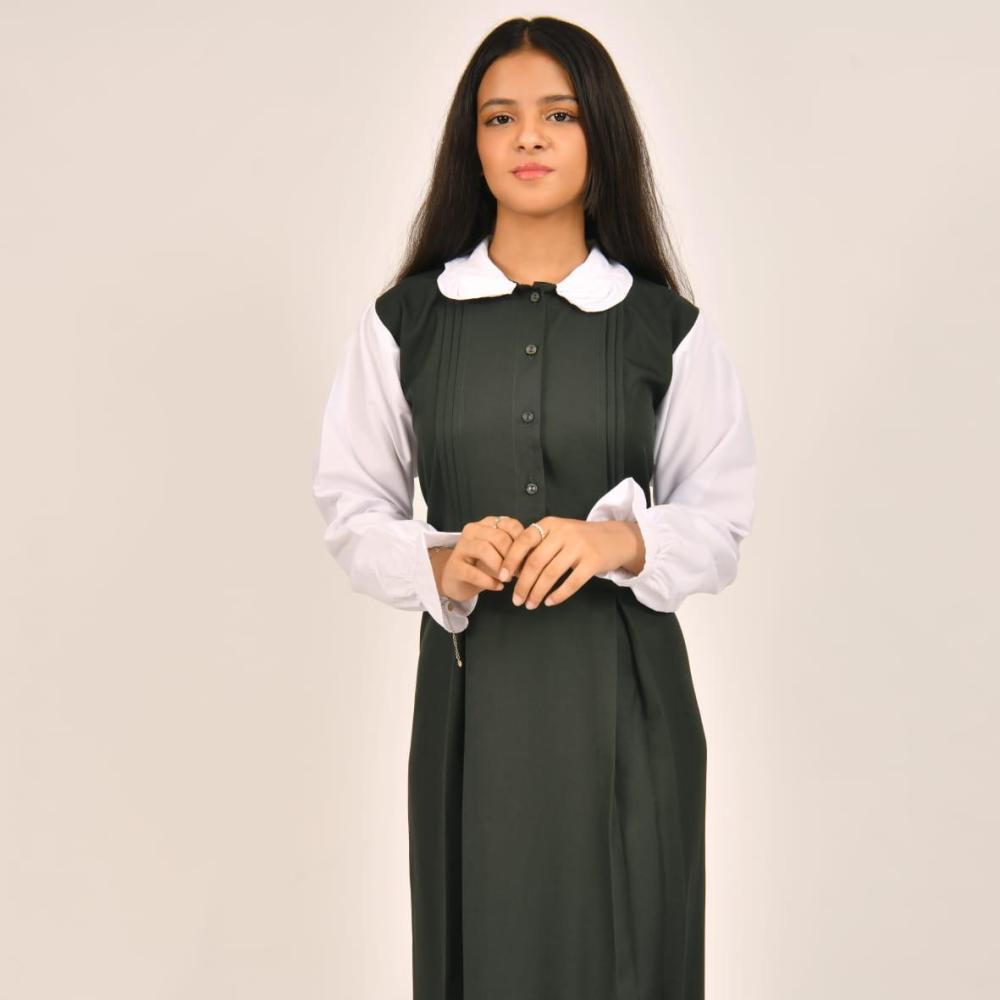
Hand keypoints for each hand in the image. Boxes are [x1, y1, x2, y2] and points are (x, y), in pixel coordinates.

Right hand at [430, 514, 526, 602]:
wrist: (457, 579)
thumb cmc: (483, 564)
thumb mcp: (501, 553)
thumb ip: (516, 549)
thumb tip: (534, 555)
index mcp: (487, 524)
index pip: (510, 524)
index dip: (523, 542)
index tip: (529, 558)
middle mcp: (473, 530)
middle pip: (498, 537)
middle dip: (512, 556)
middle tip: (519, 572)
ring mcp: (461, 547)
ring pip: (484, 550)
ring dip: (500, 566)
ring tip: (508, 579)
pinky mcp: (454, 566)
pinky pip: (473, 572)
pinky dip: (489, 581)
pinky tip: (498, 587)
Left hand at [500, 517, 644, 609]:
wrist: (615, 538)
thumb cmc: (581, 539)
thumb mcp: (559, 532)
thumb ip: (539, 544)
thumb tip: (513, 569)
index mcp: (551, 524)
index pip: (524, 541)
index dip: (511, 560)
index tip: (502, 577)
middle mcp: (564, 532)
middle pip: (535, 561)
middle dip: (523, 584)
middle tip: (516, 600)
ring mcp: (580, 546)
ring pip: (551, 574)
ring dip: (537, 593)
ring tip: (530, 604)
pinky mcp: (593, 561)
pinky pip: (572, 582)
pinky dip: (558, 595)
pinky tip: (550, 602)